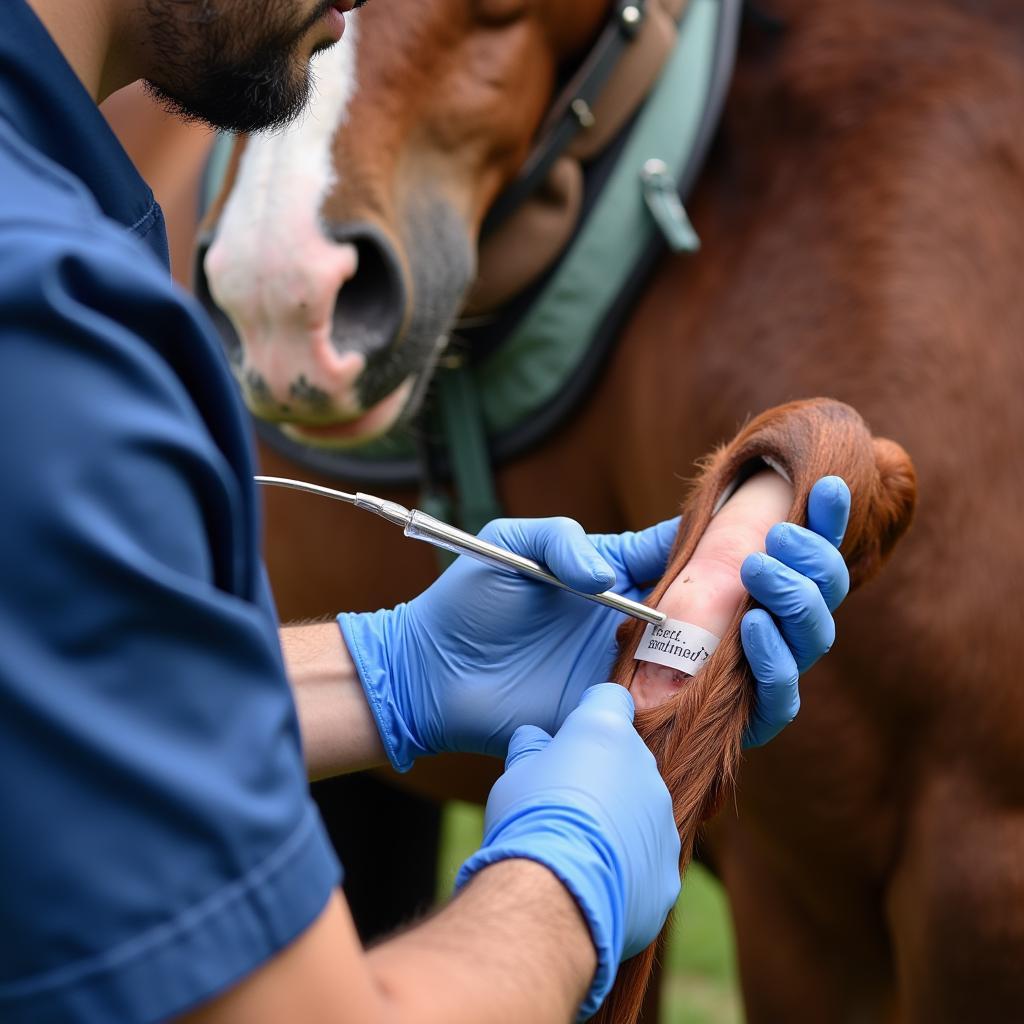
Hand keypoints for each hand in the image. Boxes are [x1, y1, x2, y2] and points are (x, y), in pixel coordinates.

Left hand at [338, 476, 850, 769]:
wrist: (436, 676)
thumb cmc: (473, 602)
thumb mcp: (517, 545)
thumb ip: (568, 543)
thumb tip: (619, 576)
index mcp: (647, 573)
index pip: (736, 548)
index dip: (786, 524)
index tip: (816, 494)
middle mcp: (678, 623)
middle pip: (779, 601)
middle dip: (808, 571)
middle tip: (784, 551)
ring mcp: (679, 674)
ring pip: (782, 655)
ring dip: (797, 620)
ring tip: (765, 592)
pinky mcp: (670, 723)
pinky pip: (751, 715)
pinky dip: (772, 683)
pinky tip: (753, 639)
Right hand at [456, 685, 680, 1017]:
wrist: (556, 891)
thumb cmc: (528, 819)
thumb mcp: (515, 774)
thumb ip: (530, 751)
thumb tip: (532, 738)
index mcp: (606, 731)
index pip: (610, 700)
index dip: (591, 714)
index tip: (571, 739)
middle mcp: (644, 767)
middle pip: (627, 759)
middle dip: (603, 774)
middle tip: (565, 802)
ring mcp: (662, 820)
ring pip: (641, 810)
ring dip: (617, 821)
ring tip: (576, 849)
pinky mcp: (667, 868)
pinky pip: (647, 860)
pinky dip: (626, 867)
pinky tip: (593, 881)